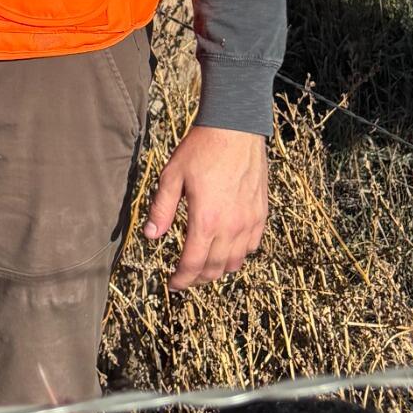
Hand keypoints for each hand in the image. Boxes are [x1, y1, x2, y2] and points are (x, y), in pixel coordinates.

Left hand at [141, 124, 268, 291]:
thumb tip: (151, 236)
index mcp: (205, 220)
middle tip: (185, 277)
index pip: (193, 264)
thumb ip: (161, 209)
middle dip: (197, 279)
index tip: (172, 284)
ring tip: (204, 266)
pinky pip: (252, 246)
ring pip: (235, 262)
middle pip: (214, 269)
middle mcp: (231, 227)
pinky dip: (238, 255)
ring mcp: (249, 222)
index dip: (181, 279)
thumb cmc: (201, 149)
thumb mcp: (172, 176)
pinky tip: (227, 248)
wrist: (235, 128)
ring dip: (218, 270)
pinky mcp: (261, 214)